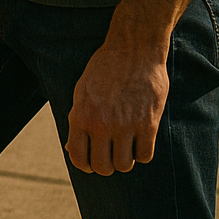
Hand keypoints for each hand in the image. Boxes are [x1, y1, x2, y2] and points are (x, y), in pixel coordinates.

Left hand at [65, 36, 168, 174]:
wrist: (133, 50)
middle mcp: (101, 125)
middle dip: (105, 165)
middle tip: (110, 155)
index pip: (79, 157)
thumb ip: (77, 120)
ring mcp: (126, 126)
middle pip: (103, 167)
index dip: (85, 165)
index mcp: (81, 116)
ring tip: (124, 147)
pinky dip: (142, 153)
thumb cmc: (104, 69)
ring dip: (125, 160)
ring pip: (125, 165)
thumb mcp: (81, 92)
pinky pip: (145, 156)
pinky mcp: (148, 124)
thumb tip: (71, 148)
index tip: (91, 162)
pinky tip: (139, 141)